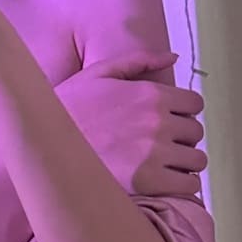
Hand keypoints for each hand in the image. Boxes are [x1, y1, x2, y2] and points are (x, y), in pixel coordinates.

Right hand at [55, 53, 206, 197]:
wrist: (44, 146)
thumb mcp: (98, 74)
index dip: (182, 111)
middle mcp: (157, 122)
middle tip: (160, 143)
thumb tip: (173, 57)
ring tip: (162, 164)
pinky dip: (181, 185)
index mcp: (149, 94)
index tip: (167, 120)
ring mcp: (155, 154)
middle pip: (195, 131)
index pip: (194, 103)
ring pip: (196, 159)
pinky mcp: (150, 183)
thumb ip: (138, 61)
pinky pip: (189, 185)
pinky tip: (162, 180)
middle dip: (181, 136)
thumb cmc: (68, 109)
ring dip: (183, 161)